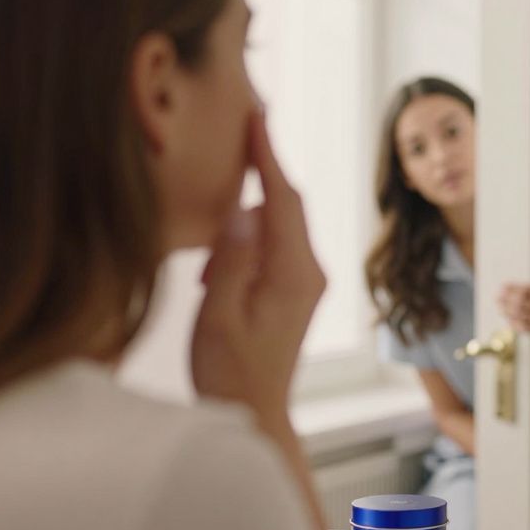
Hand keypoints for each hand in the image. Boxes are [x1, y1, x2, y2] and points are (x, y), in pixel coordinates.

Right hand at [190, 113, 326, 416]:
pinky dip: (251, 228)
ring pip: (280, 221)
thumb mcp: (219, 316)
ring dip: (254, 200)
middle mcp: (309, 271)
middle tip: (245, 122)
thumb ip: (231, 260)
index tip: (256, 115)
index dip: (267, 155)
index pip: (282, 199)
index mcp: (294, 273)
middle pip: (287, 203)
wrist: (255, 414)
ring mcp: (305, 280)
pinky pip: (275, 242)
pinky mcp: (294, 288)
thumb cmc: (231, 373)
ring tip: (228, 178)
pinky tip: (222, 243)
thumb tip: (242, 210)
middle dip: (266, 164)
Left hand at [498, 248, 529, 333]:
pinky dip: (516, 324)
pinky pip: (526, 328)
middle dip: (507, 301)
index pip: (526, 291)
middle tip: (497, 298)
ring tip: (500, 308)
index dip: (512, 289)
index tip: (503, 287)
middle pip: (521, 304)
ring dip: (508, 313)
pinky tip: (509, 319)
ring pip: (522, 316)